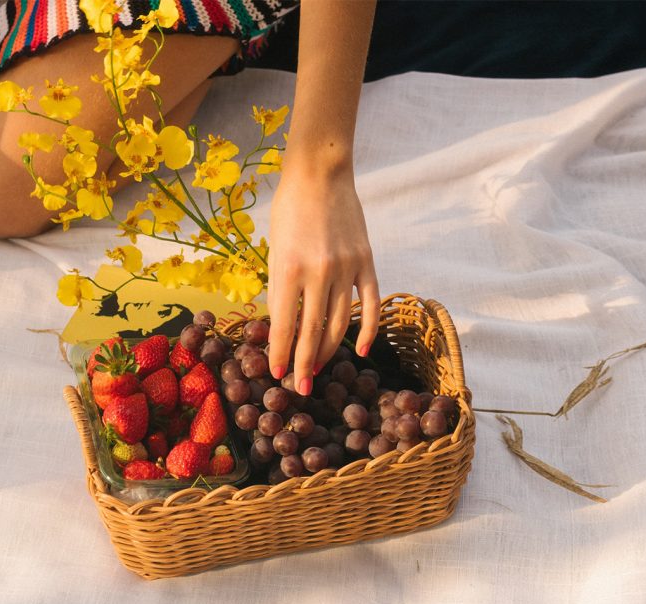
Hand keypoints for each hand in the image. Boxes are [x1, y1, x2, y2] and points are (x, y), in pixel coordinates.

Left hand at [266, 163, 379, 395]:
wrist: (320, 173)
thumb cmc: (288, 210)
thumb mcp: (275, 249)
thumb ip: (280, 288)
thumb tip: (283, 327)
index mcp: (289, 268)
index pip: (285, 325)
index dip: (282, 353)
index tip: (278, 374)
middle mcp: (318, 271)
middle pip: (313, 331)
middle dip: (305, 363)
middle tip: (301, 386)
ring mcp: (346, 267)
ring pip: (340, 323)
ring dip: (329, 351)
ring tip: (320, 369)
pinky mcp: (366, 262)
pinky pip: (369, 304)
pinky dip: (367, 330)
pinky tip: (359, 351)